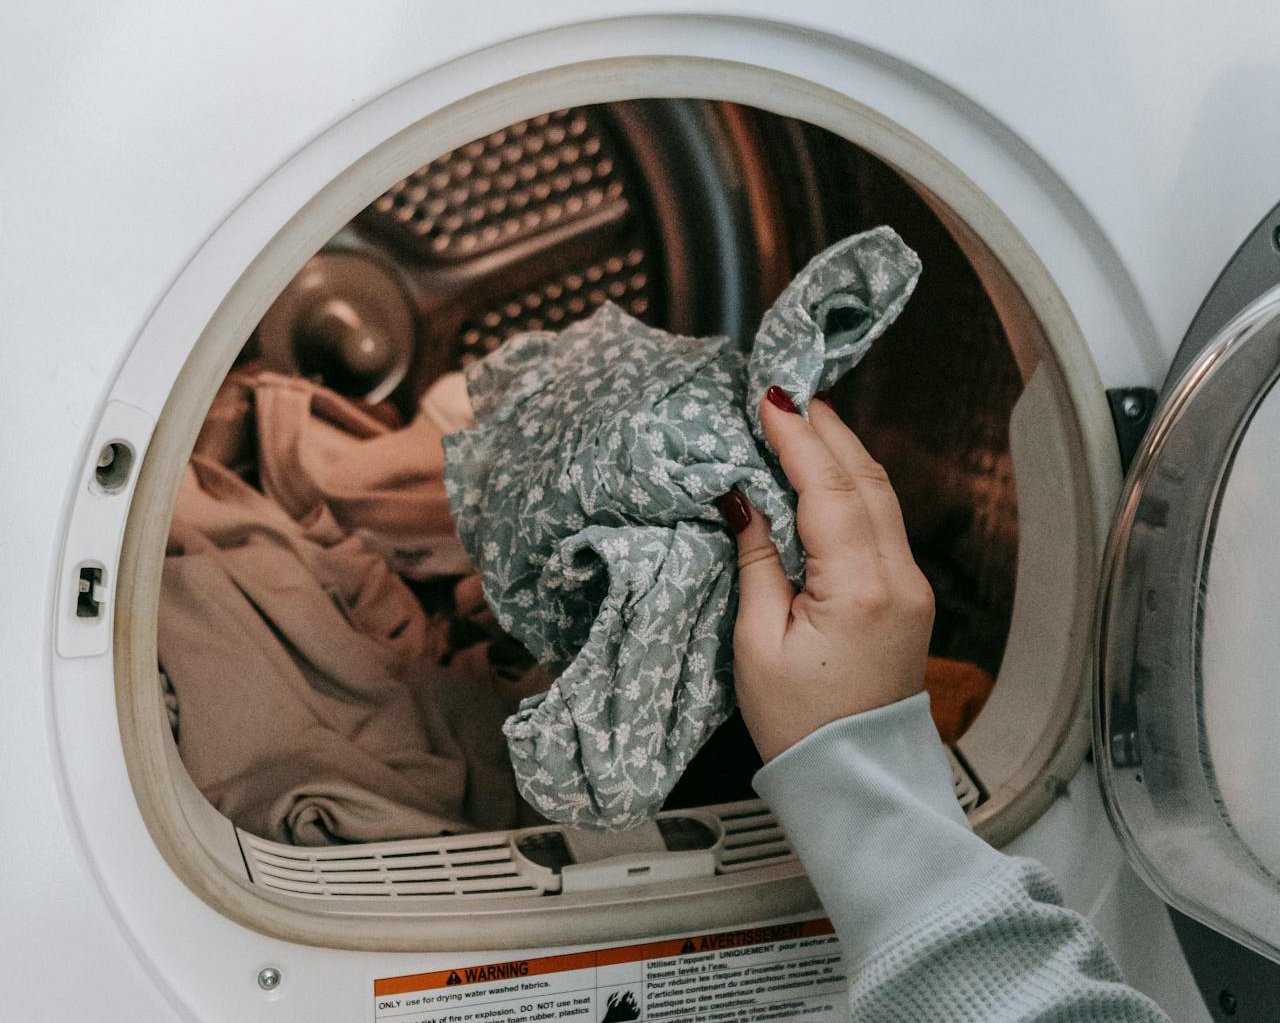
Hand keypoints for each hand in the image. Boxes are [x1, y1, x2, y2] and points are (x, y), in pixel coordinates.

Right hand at [718, 389, 934, 761]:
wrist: (856, 778)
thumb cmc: (800, 725)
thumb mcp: (757, 644)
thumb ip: (756, 562)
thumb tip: (743, 500)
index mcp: (858, 590)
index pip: (829, 490)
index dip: (798, 438)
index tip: (769, 399)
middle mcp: (898, 579)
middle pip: (866, 479)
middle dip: (826, 430)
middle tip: (787, 393)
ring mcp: (911, 586)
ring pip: (882, 495)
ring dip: (843, 452)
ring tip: (804, 420)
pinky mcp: (909, 595)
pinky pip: (884, 521)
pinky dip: (854, 485)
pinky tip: (826, 472)